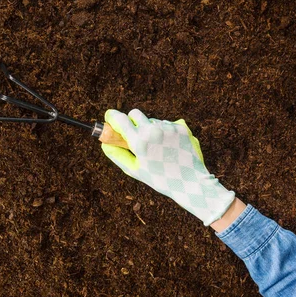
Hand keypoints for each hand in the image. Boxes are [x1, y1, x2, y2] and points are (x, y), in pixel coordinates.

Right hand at [101, 109, 234, 225]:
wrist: (191, 183)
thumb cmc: (160, 179)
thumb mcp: (135, 170)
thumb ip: (117, 155)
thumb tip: (104, 144)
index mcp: (139, 141)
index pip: (120, 119)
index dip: (112, 116)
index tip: (109, 117)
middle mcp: (153, 130)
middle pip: (135, 113)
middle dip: (131, 120)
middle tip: (133, 132)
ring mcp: (168, 128)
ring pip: (152, 120)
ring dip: (150, 128)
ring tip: (157, 148)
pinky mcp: (181, 127)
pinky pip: (167, 124)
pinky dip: (164, 132)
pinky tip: (169, 146)